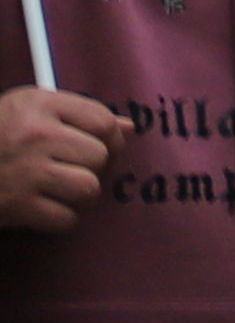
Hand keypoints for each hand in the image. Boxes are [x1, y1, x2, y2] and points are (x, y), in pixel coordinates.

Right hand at [0, 86, 115, 232]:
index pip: (102, 120)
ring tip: (63, 190)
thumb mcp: (30, 110)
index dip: (110, 138)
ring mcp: (25, 172)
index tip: (99, 146)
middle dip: (91, 167)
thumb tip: (129, 128)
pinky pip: (66, 219)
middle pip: (99, 156)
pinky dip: (61, 218)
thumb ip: (79, 114)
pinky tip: (46, 208)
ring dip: (81, 195)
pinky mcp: (16, 206)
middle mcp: (35, 135)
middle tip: (70, 169)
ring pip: (88, 188)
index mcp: (39, 104)